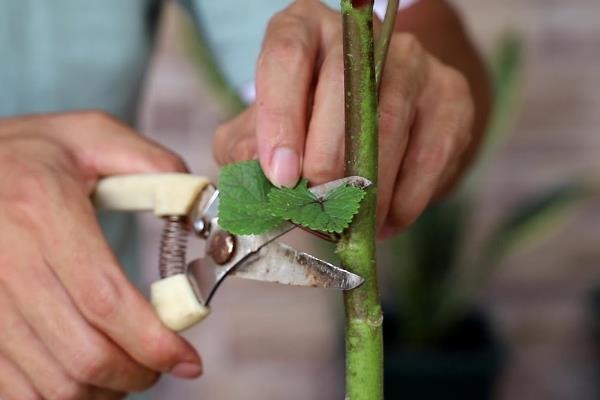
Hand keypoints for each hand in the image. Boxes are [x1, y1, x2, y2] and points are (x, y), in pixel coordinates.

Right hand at [0, 112, 201, 399]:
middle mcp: (4, 258)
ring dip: (103, 390)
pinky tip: (85, 373)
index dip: (152, 341)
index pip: (104, 298)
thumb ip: (155, 165)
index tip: (189, 361)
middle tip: (164, 365)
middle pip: (81, 353)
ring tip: (129, 367)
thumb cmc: (31, 151)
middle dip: (136, 373)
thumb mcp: (92, 135)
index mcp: (41, 207)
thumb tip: (200, 208)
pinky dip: (60, 395)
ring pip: (51, 382)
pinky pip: (16, 389)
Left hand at [213, 0, 475, 238]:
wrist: (379, 124)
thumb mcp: (261, 133)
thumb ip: (245, 151)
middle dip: (325, 159)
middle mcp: (360, 35)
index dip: (280, 119)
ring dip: (366, 187)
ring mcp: (411, 60)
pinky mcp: (449, 95)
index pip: (286, 56)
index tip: (281, 176)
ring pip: (389, 123)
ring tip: (348, 224)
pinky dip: (404, 198)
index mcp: (303, 28)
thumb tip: (258, 181)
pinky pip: (429, 154)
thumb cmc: (307, 127)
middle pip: (342, 89)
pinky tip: (384, 221)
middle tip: (315, 207)